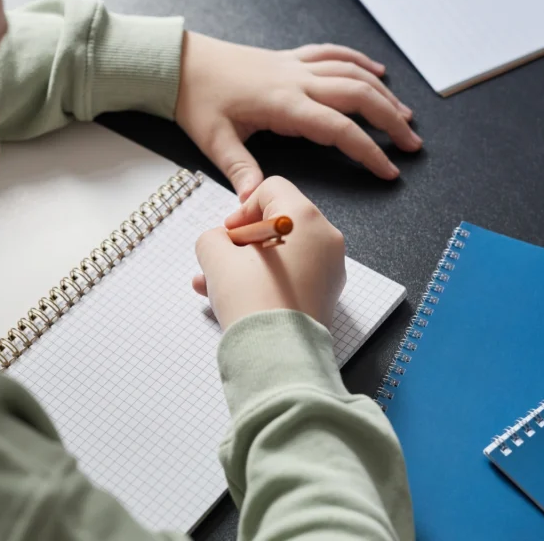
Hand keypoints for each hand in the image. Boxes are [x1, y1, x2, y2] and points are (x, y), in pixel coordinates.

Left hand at [176, 32, 421, 201]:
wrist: (182, 64)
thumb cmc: (197, 101)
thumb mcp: (215, 140)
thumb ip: (240, 170)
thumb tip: (255, 202)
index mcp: (285, 105)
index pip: (340, 129)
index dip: (369, 151)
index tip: (390, 170)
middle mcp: (297, 81)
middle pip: (359, 96)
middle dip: (391, 121)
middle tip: (412, 145)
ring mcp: (295, 67)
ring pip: (352, 74)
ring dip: (383, 93)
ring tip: (406, 115)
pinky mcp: (289, 59)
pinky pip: (333, 54)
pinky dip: (359, 62)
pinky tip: (377, 71)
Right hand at [193, 177, 346, 329]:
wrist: (277, 354)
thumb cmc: (251, 298)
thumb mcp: (215, 256)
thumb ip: (213, 238)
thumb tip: (220, 243)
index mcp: (305, 217)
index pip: (272, 190)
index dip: (243, 208)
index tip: (228, 234)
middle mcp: (326, 239)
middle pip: (278, 224)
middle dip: (243, 242)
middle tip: (219, 261)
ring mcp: (331, 269)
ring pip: (283, 255)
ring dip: (248, 265)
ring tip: (214, 285)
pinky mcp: (327, 296)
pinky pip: (293, 277)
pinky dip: (267, 281)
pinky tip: (235, 300)